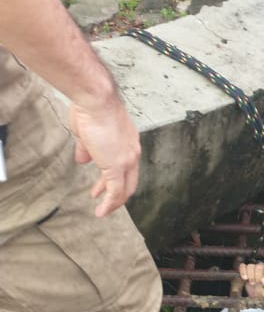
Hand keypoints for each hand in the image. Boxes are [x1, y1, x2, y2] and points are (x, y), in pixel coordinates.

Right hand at [67, 95, 140, 216]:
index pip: (127, 166)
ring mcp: (127, 160)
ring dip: (113, 202)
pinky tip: (100, 211)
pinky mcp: (117, 166)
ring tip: (102, 210)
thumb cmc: (90, 109)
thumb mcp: (87, 133)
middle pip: (129, 180)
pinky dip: (109, 204)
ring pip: (124, 189)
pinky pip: (115, 191)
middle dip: (117, 192)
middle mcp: (132, 152)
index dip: (117, 178)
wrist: (95, 101)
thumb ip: (87, 149)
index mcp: (128, 142)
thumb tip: (83, 160)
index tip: (104, 184)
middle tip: (105, 199)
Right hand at [239, 261, 263, 299]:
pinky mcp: (245, 269)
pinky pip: (242, 266)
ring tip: (252, 283)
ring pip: (250, 266)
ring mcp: (253, 267)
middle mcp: (262, 266)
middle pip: (258, 266)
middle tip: (258, 284)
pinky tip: (245, 278)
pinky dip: (243, 272)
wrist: (257, 295)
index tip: (263, 283)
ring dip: (250, 276)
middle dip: (257, 277)